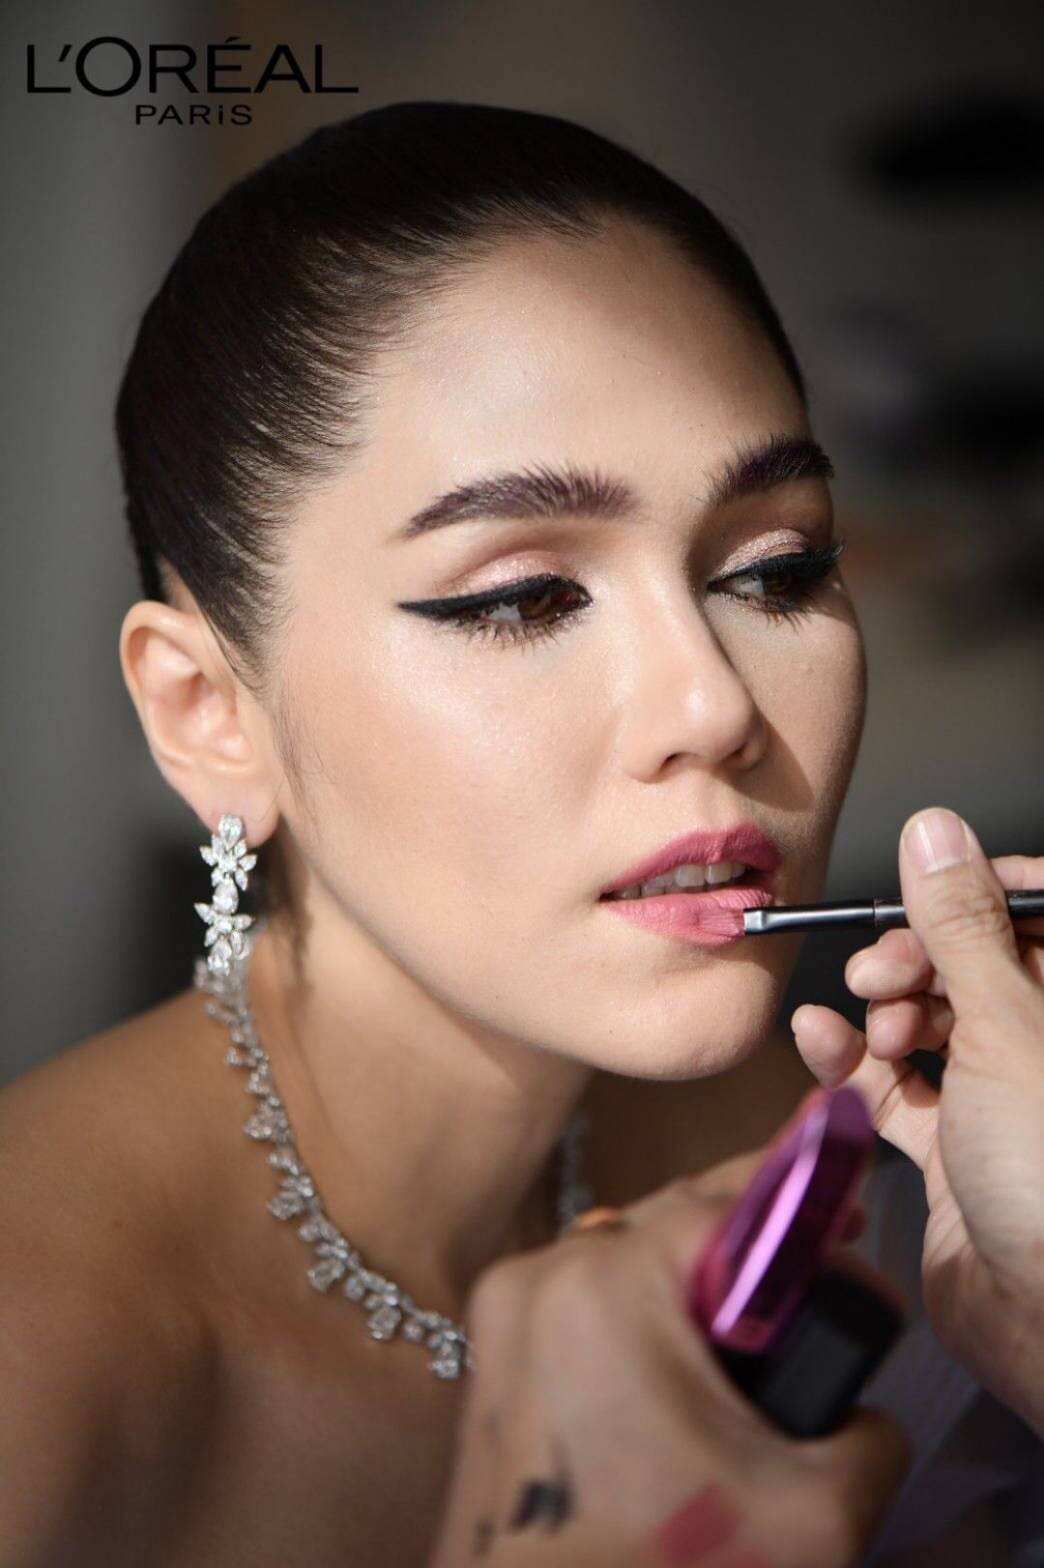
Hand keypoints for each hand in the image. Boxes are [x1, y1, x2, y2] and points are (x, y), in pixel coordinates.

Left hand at [429, 1153, 908, 1567]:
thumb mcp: (810, 1517)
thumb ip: (868, 1439)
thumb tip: (866, 1415)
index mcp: (602, 1289)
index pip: (719, 1205)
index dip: (798, 1207)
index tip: (853, 1218)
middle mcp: (538, 1278)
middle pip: (665, 1218)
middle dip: (748, 1225)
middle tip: (821, 1243)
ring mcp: (502, 1318)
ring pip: (621, 1254)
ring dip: (692, 1267)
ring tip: (763, 1296)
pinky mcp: (493, 1362)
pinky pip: (583, 1300)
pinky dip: (641, 1307)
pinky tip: (691, 1341)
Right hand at [791, 806, 1043, 1435]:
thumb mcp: (1005, 1025)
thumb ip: (962, 925)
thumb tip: (937, 833)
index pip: (1040, 908)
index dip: (981, 888)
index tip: (929, 883)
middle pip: (976, 961)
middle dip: (918, 954)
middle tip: (883, 969)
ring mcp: (1003, 1101)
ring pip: (931, 1019)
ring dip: (884, 1008)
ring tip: (867, 1020)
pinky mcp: (955, 1151)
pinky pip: (894, 1085)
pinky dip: (854, 1063)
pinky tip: (821, 1045)